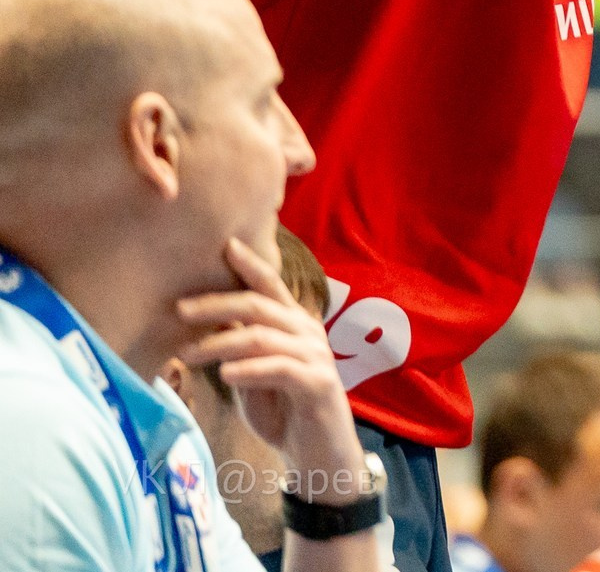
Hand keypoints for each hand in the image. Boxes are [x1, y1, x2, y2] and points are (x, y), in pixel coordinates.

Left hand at [174, 237, 365, 486]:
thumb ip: (238, 349)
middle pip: (260, 305)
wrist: (318, 454)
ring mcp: (316, 356)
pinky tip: (225, 374)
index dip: (250, 264)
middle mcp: (307, 332)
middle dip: (218, 303)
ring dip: (222, 342)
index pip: (270, 286)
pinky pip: (281, 368)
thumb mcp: (252, 376)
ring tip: (189, 353)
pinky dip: (250, 369)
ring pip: (264, 336)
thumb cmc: (282, 413)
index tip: (225, 245)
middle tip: (180, 308)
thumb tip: (206, 322)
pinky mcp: (318, 383)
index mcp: (293, 325)